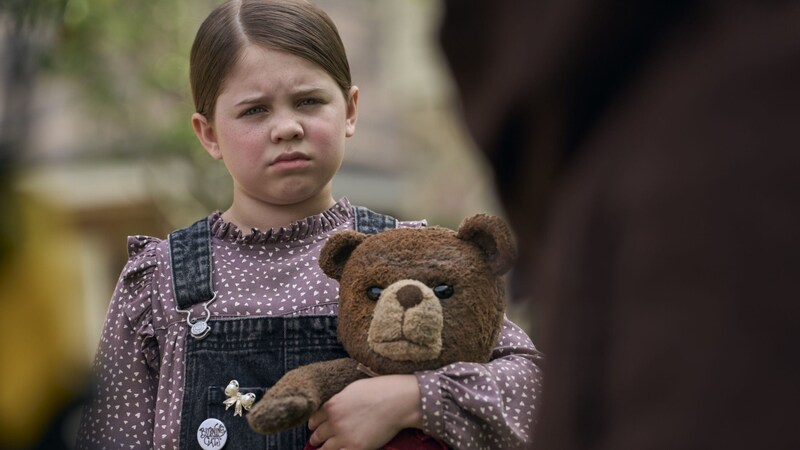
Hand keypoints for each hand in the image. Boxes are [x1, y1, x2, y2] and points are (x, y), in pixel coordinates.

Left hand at [307, 374, 422, 449]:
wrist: (397, 402)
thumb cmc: (379, 390)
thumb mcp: (352, 389)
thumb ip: (339, 401)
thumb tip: (333, 408)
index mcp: (332, 406)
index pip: (314, 419)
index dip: (314, 424)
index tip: (314, 427)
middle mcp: (334, 422)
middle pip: (317, 435)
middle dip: (316, 439)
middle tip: (315, 441)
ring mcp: (344, 437)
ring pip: (325, 449)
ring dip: (323, 449)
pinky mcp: (356, 448)